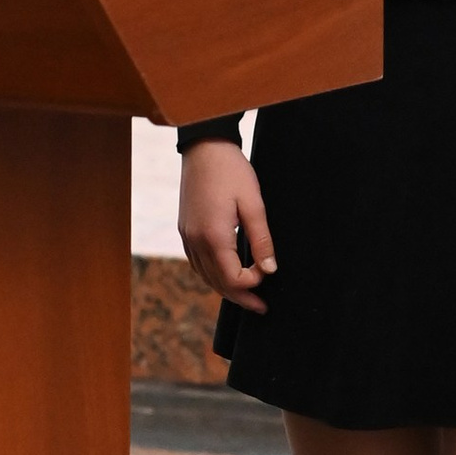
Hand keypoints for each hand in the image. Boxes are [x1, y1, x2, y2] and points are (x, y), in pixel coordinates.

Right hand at [178, 142, 275, 311]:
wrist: (204, 147)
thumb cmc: (231, 171)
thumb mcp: (253, 203)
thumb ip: (262, 239)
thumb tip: (270, 270)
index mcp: (214, 236)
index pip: (233, 278)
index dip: (253, 282)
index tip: (269, 272)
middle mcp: (196, 241)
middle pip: (217, 283)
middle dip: (241, 298)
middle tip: (262, 307)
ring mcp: (187, 237)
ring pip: (205, 276)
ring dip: (226, 289)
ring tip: (247, 296)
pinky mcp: (185, 230)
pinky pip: (198, 263)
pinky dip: (213, 275)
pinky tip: (225, 275)